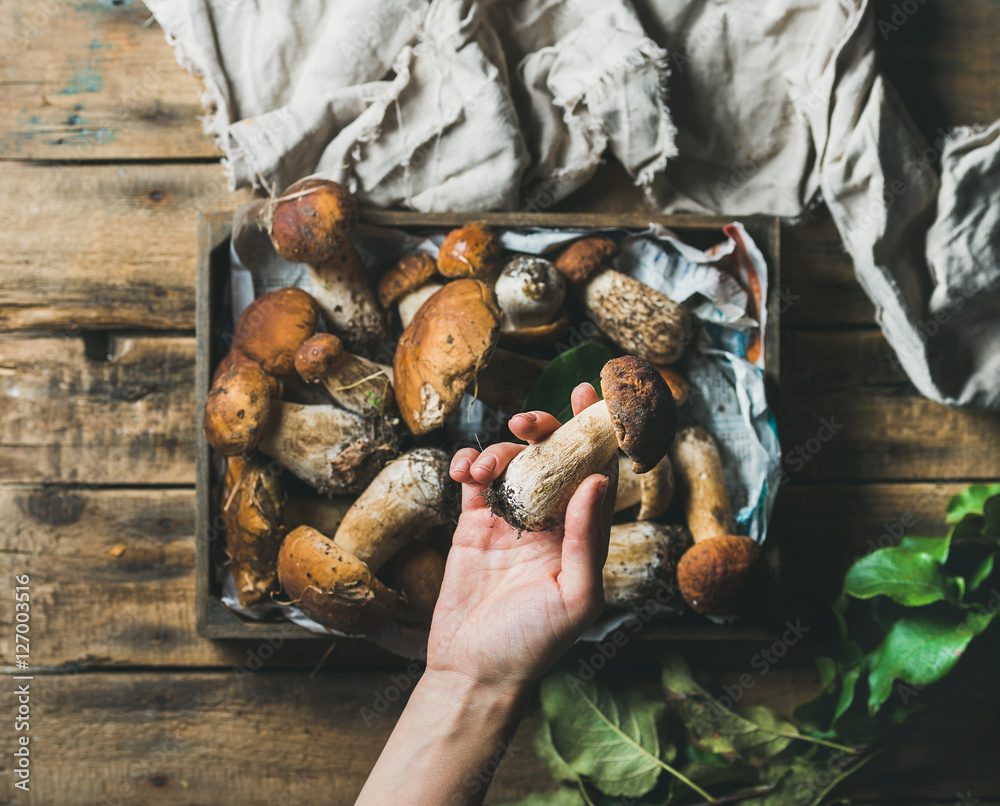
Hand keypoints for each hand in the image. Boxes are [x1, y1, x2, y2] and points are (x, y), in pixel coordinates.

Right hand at [426, 383, 618, 694]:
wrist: (473, 670)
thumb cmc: (533, 643)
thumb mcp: (575, 596)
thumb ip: (587, 538)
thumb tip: (599, 481)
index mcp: (580, 532)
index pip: (595, 471)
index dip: (595, 432)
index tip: (590, 396)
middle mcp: (549, 520)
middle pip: (551, 457)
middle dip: (542, 429)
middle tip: (526, 422)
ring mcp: (509, 519)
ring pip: (510, 462)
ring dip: (497, 452)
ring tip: (482, 472)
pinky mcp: (473, 525)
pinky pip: (475, 480)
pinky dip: (469, 464)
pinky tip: (463, 471)